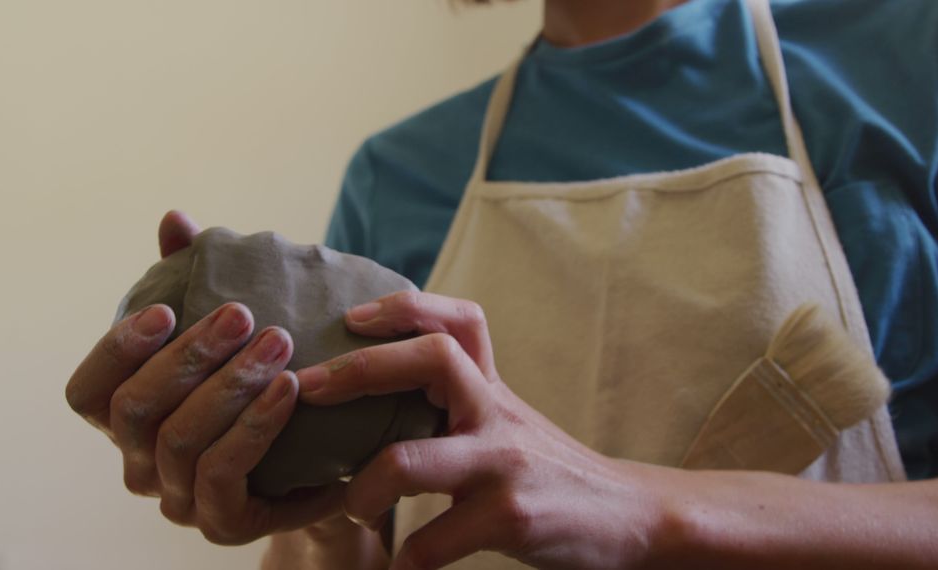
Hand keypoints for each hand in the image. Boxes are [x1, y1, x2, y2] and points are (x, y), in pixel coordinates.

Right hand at [65, 211, 343, 544]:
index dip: (115, 349)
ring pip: (182, 439)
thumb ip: (192, 280)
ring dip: (231, 384)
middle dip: (189, 356)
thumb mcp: (230, 334)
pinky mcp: (222, 522)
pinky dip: (256, 426)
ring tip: (278, 342)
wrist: (327, 462)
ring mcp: (177, 500)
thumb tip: (174, 219)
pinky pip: (225, 472)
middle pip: (135, 410)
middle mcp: (140, 464)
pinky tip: (291, 388)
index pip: (87, 391)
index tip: (162, 307)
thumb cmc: (263, 387)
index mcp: (127, 420)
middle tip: (242, 313)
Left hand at [296, 291, 671, 569]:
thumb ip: (458, 398)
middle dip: (360, 369)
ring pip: (408, 461)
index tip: (352, 318)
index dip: (402, 307)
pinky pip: (432, 541)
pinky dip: (406, 560)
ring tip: (354, 506)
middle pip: (431, 360)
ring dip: (362, 488)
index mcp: (492, 387)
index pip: (457, 320)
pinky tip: (399, 568)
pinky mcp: (510, 517)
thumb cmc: (546, 468)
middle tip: (311, 389)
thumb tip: (380, 385)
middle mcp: (497, 412)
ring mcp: (503, 463)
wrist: (626, 517)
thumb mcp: (505, 418)